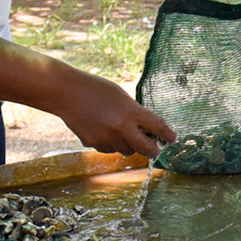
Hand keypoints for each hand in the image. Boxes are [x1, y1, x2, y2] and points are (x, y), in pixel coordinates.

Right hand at [54, 71, 175, 158]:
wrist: (67, 93)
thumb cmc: (96, 89)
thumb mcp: (121, 97)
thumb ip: (134, 113)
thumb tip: (146, 130)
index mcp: (131, 112)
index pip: (157, 126)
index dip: (169, 134)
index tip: (174, 138)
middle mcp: (121, 128)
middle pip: (146, 149)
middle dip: (154, 151)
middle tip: (156, 149)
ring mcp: (106, 138)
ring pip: (126, 151)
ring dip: (129, 145)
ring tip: (120, 129)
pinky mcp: (93, 144)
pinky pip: (109, 149)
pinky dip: (111, 143)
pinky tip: (102, 129)